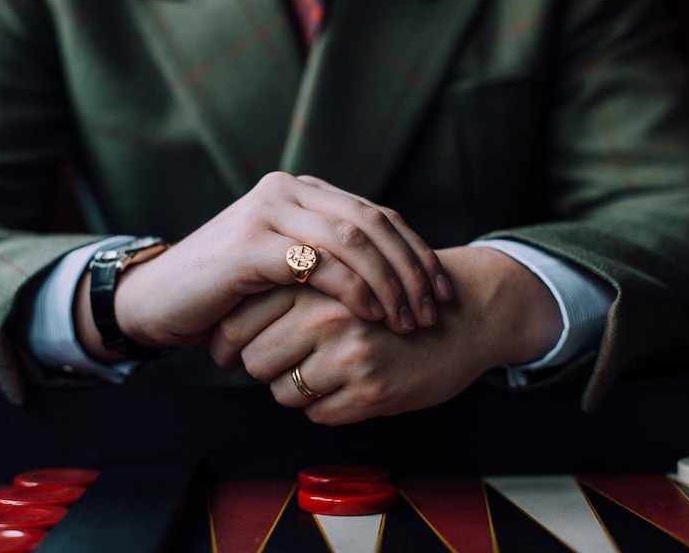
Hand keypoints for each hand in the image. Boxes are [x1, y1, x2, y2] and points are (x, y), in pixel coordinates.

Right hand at [75, 172, 450, 359]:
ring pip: (352, 240)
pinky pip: (318, 263)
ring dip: (389, 283)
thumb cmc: (226, 290)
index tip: (441, 290)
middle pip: (373, 223)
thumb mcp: (285, 264)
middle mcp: (287, 190)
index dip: (416, 252)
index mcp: (301, 191)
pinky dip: (353, 290)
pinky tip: (371, 315)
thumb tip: (393, 277)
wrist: (158, 300)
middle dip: (411, 269)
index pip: (377, 214)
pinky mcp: (249, 245)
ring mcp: (266, 213)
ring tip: (408, 320)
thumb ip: (327, 255)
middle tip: (432, 310)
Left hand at [210, 246, 562, 424]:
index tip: (231, 350)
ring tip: (325, 369)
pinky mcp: (370, 390)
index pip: (237, 321)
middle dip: (264, 367)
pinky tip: (352, 383)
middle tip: (284, 362)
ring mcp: (348, 354)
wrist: (463, 314)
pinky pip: (318, 414)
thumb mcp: (338, 274)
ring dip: (296, 389)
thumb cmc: (391, 295)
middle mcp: (326, 314)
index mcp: (312, 280)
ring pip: (283, 393)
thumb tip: (225, 320)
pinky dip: (328, 406)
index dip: (227, 342)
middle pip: (254, 360)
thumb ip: (288, 286)